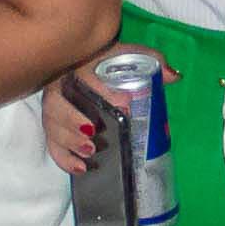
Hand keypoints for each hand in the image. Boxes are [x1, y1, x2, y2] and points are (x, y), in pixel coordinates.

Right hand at [44, 55, 153, 174]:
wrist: (83, 66)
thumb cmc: (107, 64)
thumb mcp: (128, 57)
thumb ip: (152, 62)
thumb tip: (174, 76)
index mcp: (78, 66)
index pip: (83, 75)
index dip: (100, 90)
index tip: (124, 104)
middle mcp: (59, 86)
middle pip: (55, 104)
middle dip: (72, 120)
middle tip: (94, 131)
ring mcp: (53, 108)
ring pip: (50, 126)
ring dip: (68, 141)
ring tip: (90, 150)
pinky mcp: (53, 128)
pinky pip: (52, 145)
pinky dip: (64, 159)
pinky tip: (81, 168)